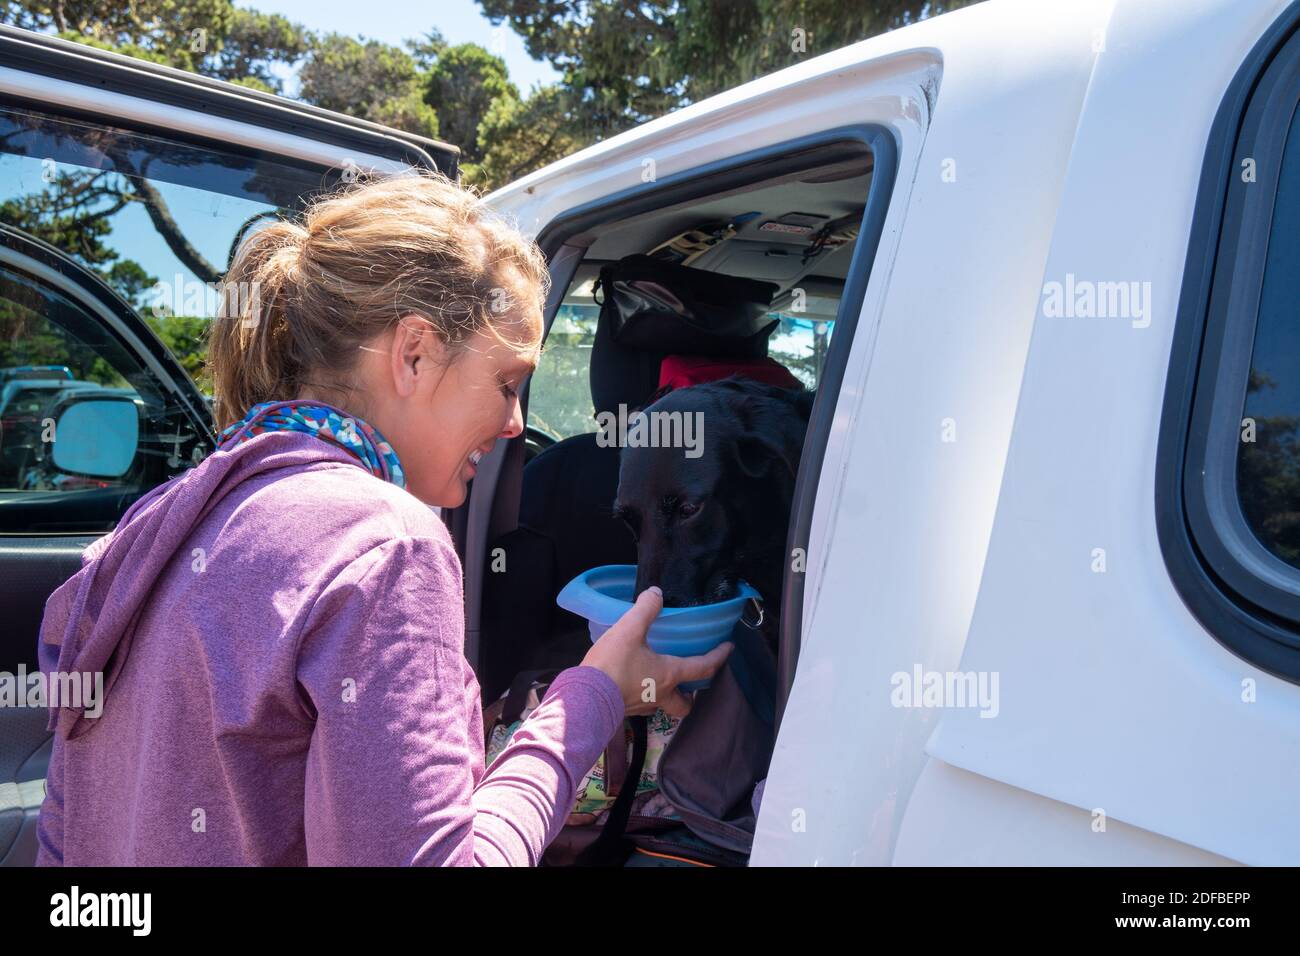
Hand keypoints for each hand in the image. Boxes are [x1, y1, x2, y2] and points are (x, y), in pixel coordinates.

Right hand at [580, 586, 733, 717]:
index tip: (728, 648)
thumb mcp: (629, 630)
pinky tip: (634, 685)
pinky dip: (644, 696)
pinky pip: (643, 706)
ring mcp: (643, 706)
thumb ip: (645, 609)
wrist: (584, 698)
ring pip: (663, 706)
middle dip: (691, 696)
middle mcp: (661, 694)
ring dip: (667, 697)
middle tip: (690, 684)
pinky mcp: (625, 710)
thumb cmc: (612, 665)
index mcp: (669, 674)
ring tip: (660, 682)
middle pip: (685, 704)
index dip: (719, 656)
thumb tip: (656, 593)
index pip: (703, 667)